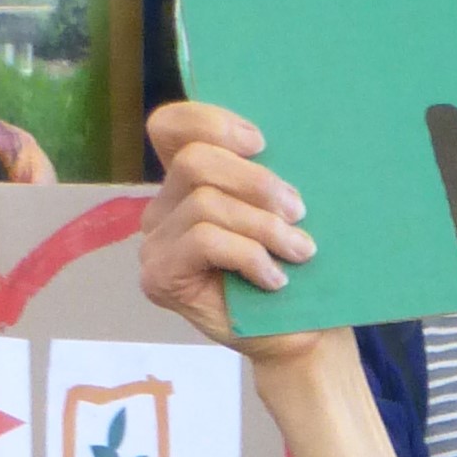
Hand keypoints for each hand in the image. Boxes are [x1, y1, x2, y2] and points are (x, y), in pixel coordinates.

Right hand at [140, 102, 326, 357]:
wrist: (299, 335)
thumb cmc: (297, 267)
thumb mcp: (283, 209)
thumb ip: (265, 173)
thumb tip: (279, 141)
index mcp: (189, 181)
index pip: (169, 127)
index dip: (210, 121)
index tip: (261, 143)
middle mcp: (163, 208)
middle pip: (194, 162)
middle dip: (254, 181)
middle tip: (297, 210)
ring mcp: (156, 244)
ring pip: (204, 204)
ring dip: (263, 226)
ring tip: (301, 251)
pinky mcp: (159, 277)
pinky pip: (205, 241)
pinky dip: (249, 255)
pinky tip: (275, 278)